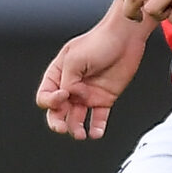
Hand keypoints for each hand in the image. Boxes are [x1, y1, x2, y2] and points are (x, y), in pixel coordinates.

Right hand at [35, 17, 148, 140]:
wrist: (125, 38)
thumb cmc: (99, 42)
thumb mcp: (75, 59)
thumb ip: (69, 82)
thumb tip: (70, 98)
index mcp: (58, 75)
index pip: (46, 96)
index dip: (51, 100)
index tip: (64, 94)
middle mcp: (71, 87)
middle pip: (57, 112)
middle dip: (57, 122)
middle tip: (62, 128)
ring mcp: (87, 94)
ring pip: (76, 118)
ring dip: (75, 129)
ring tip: (80, 135)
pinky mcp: (104, 99)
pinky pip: (98, 118)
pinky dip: (96, 128)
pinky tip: (95, 133)